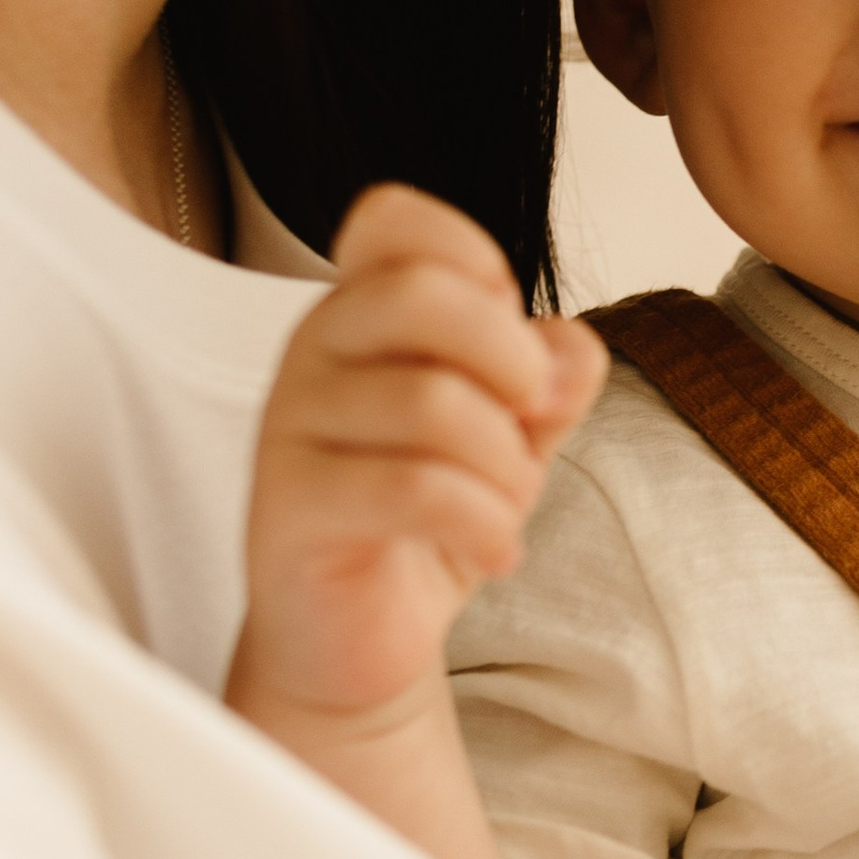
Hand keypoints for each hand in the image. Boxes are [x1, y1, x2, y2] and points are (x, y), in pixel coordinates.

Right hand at [229, 185, 603, 749]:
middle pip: (417, 292)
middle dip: (511, 361)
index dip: (474, 260)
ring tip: (509, 507)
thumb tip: (568, 350)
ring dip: (506, 466)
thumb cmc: (426, 518)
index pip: (392, 220)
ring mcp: (291, 426)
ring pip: (430, 403)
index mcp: (362, 312)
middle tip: (530, 423)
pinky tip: (497, 553)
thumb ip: (548, 378)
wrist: (357, 639)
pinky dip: (485, 523)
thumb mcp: (510, 434)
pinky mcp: (289, 507)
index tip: (510, 346)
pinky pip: (412, 488)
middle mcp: (314, 350)